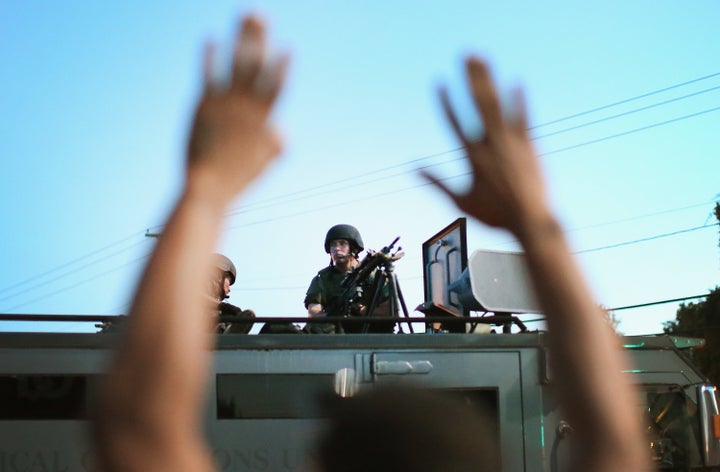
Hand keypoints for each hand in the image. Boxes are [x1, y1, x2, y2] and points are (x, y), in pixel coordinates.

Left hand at [186, 15, 288, 203]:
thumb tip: (283, 129)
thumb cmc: (237, 180)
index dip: (283, 67)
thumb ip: (277, 144)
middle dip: (260, 39)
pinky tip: (210, 38)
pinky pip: (208, 74)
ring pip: (236, 63)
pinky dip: (210, 55)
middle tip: (261, 16)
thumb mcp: (265, 163)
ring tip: (243, 15)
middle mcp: (247, 108)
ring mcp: (226, 104)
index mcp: (264, 121)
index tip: (289, 48)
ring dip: (240, 37)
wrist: (209, 188)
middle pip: (257, 66)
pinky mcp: (203, 105)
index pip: (277, 87)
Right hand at [421, 57, 549, 238]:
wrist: (530, 220)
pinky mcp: (530, 144)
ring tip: (485, 60)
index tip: (439, 82)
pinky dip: (519, 100)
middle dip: (471, 78)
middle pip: (478, 104)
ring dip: (491, 80)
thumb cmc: (494, 215)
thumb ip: (436, 182)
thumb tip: (413, 169)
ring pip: (498, 104)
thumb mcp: (460, 201)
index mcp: (472, 156)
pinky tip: (516, 82)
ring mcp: (511, 142)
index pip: (454, 122)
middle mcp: (490, 144)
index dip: (446, 101)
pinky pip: (523, 117)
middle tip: (465, 56)